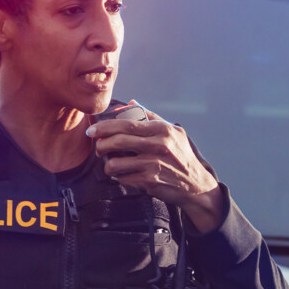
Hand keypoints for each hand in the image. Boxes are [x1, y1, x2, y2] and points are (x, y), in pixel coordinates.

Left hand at [87, 109, 223, 231]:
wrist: (196, 185)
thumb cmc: (182, 156)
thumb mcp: (174, 132)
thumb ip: (152, 117)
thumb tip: (132, 103)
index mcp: (162, 130)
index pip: (126, 124)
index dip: (105, 126)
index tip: (93, 130)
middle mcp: (158, 146)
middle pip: (117, 141)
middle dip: (101, 145)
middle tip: (98, 148)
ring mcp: (153, 164)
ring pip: (115, 163)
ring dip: (108, 165)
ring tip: (111, 164)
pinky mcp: (149, 182)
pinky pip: (123, 178)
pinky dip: (120, 177)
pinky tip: (124, 174)